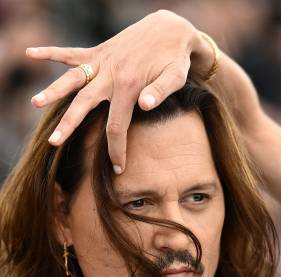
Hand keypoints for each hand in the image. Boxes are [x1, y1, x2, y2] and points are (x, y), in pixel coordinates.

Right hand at [26, 10, 207, 173]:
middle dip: (69, 124)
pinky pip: (71, 52)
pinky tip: (29, 53)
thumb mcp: (176, 76)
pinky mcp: (98, 51)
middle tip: (53, 142)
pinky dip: (50, 52)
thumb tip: (145, 106)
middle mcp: (111, 75)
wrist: (170, 29)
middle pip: (84, 104)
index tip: (117, 168)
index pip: (117, 126)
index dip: (116, 149)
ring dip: (53, 91)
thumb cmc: (175, 58)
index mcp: (129, 87)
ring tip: (35, 103)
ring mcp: (102, 62)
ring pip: (72, 79)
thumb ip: (161, 91)